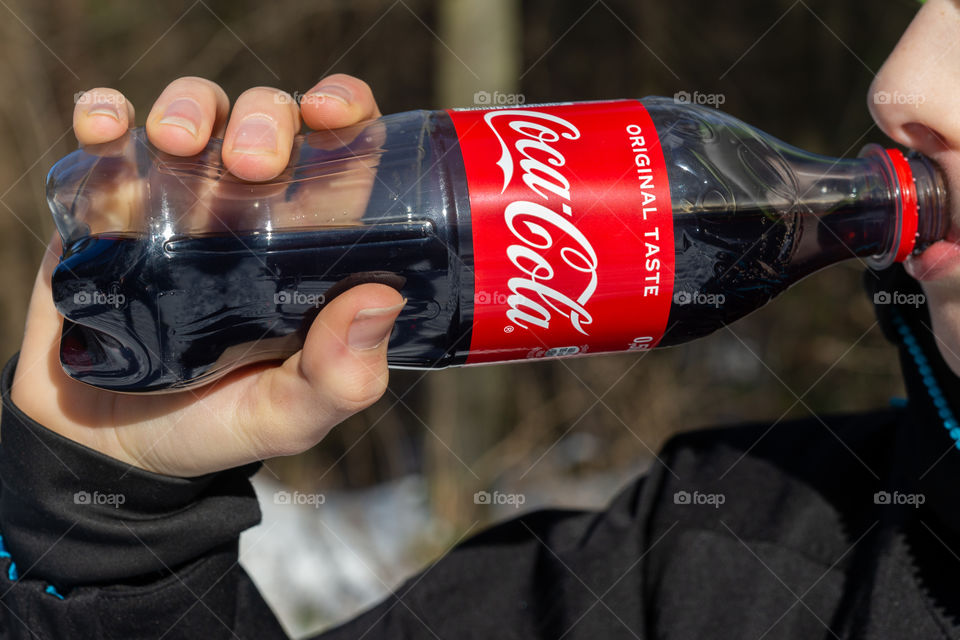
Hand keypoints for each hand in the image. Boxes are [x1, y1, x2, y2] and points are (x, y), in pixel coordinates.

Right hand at [12, 75, 403, 477]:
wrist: (111, 449)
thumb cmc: (216, 424)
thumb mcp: (288, 415)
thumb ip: (341, 375)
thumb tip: (384, 298)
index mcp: (307, 246)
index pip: (342, 154)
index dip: (347, 113)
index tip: (332, 113)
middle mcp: (250, 210)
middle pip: (269, 121)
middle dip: (264, 119)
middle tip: (251, 163)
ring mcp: (179, 201)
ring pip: (195, 113)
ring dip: (189, 107)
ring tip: (176, 143)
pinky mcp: (110, 206)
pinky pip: (109, 140)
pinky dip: (105, 117)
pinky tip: (106, 129)